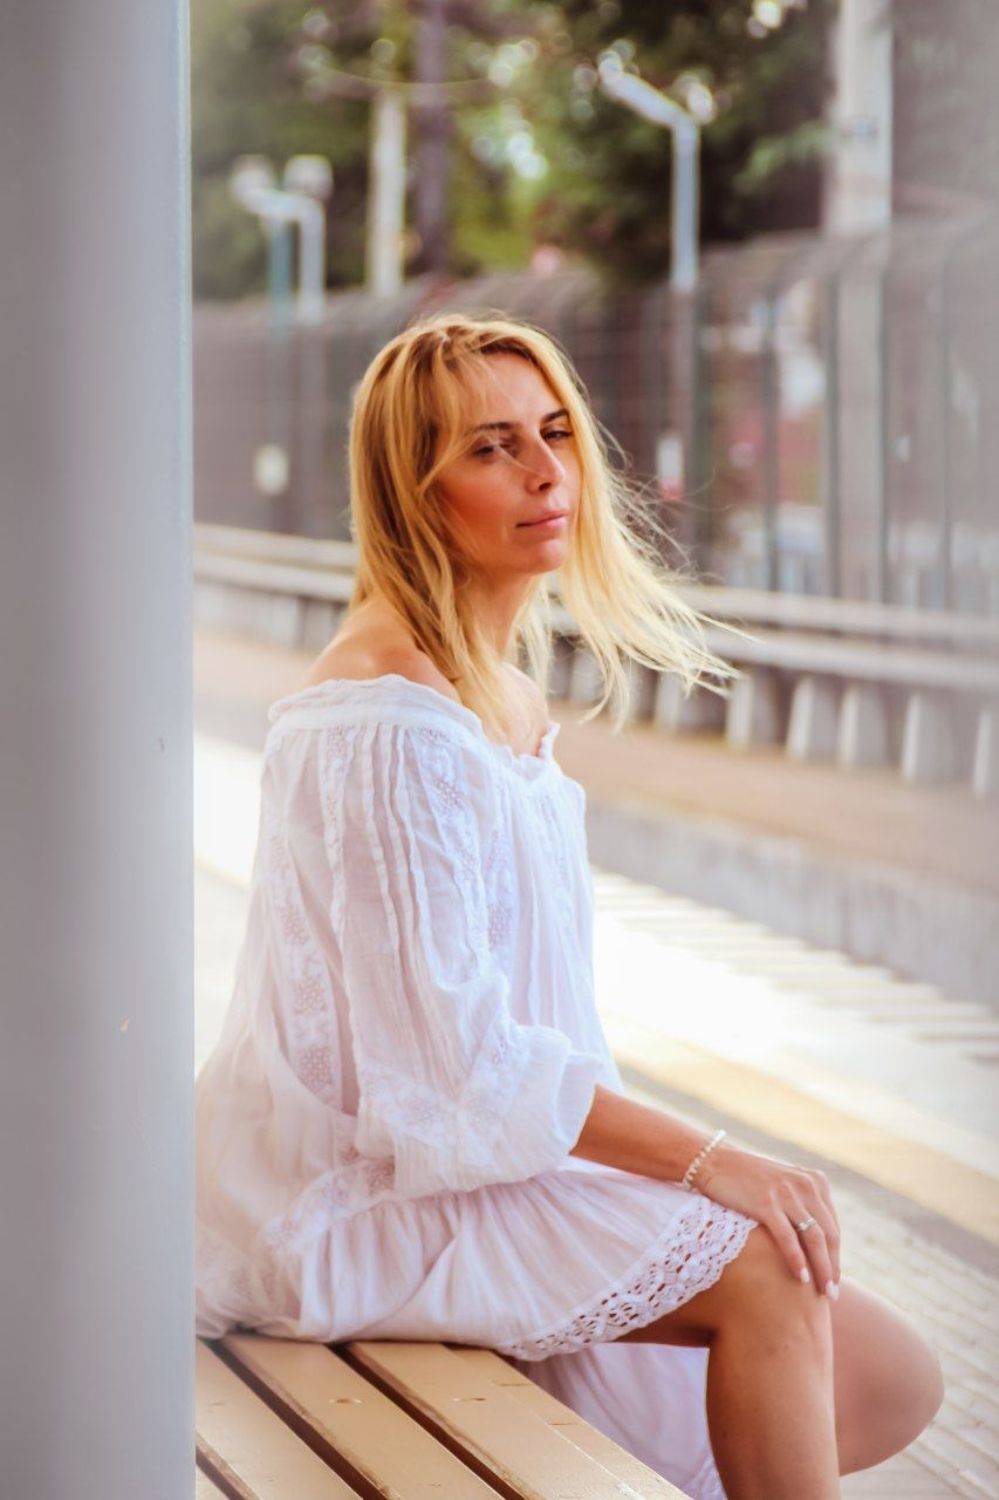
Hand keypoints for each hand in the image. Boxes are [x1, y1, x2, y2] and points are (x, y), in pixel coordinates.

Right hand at [696, 1142, 841, 1295]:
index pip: (833, 1226)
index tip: (834, 1280)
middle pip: (829, 1234)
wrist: (716, 1163)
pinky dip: (797, 1260)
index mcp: (815, 1181)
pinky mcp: (767, 1202)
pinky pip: (788, 1237)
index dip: (836, 1256)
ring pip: (814, 1238)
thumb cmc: (749, 1180)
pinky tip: (802, 1279)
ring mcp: (787, 1193)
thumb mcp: (785, 1187)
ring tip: (824, 1294)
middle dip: (833, 1268)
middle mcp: (806, 1185)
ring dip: (822, 1269)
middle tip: (832, 1294)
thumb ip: (803, 1206)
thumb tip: (817, 1245)